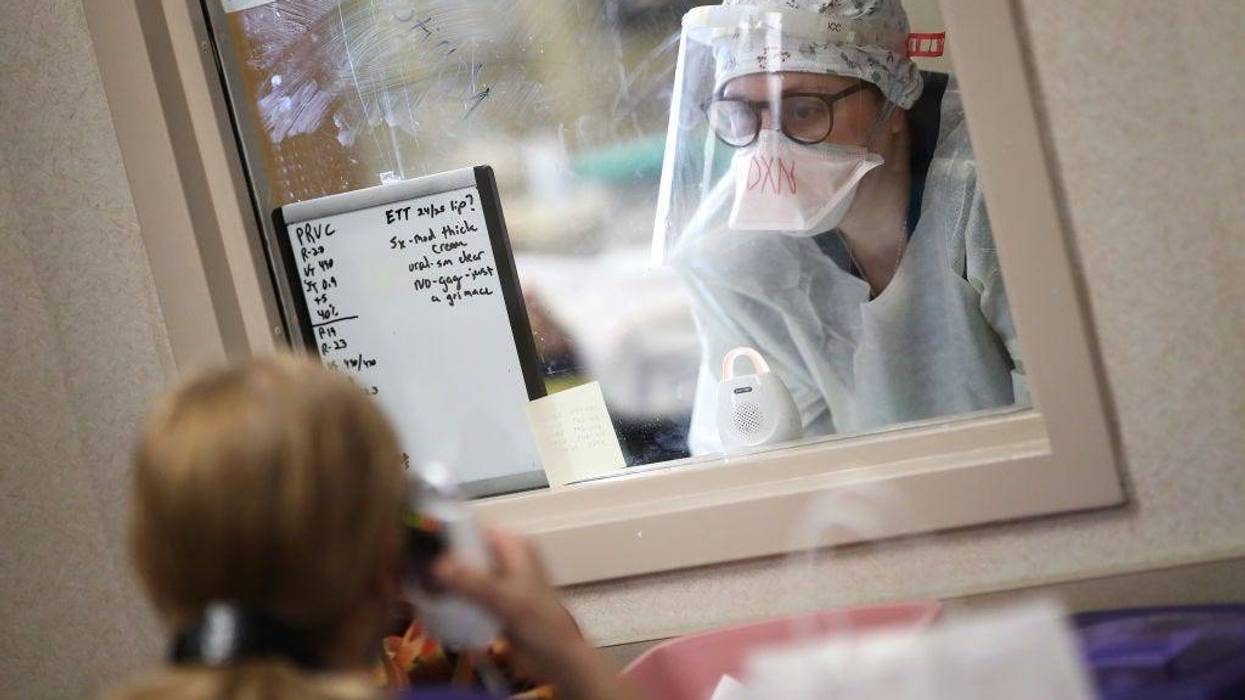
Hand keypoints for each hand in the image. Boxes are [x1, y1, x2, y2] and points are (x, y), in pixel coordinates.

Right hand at [433, 529, 644, 699]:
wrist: (556, 657)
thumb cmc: (539, 623)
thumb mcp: (506, 599)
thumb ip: (473, 582)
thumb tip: (437, 565)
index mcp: (514, 544)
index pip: (474, 527)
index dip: (447, 531)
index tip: (418, 541)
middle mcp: (505, 556)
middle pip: (466, 549)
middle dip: (442, 558)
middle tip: (412, 569)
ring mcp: (498, 579)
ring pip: (464, 571)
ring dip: (445, 579)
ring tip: (417, 586)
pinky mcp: (493, 600)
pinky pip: (467, 591)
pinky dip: (452, 596)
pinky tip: (433, 603)